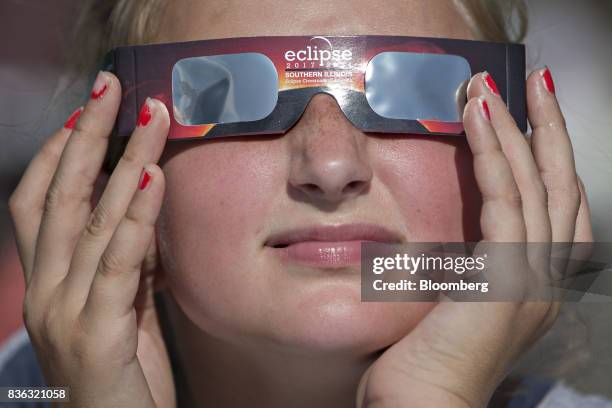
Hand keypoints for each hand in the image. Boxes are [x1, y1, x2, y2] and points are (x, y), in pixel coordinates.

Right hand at [9, 72, 174, 406]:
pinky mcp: (96, 333)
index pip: (37, 203)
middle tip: (110, 86)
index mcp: (46, 282)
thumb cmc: (121, 369)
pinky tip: (153, 180)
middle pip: (61, 195)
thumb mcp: (120, 304)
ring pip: (91, 220)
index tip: (85, 111)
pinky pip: (118, 263)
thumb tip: (141, 208)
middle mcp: (44, 291)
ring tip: (149, 118)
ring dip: (122, 161)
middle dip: (85, 135)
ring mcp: (64, 312)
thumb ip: (123, 260)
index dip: (56, 152)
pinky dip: (136, 218)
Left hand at [356, 69, 592, 407]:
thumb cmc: (426, 364)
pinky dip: (494, 152)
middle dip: (548, 128)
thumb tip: (445, 241)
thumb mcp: (452, 305)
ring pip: (536, 182)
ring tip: (491, 85)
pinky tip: (477, 118)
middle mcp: (545, 277)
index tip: (528, 117)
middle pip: (561, 184)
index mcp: (535, 283)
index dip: (549, 156)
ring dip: (515, 127)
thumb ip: (462, 268)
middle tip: (533, 82)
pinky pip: (504, 198)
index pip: (554, 204)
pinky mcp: (504, 276)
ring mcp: (531, 277)